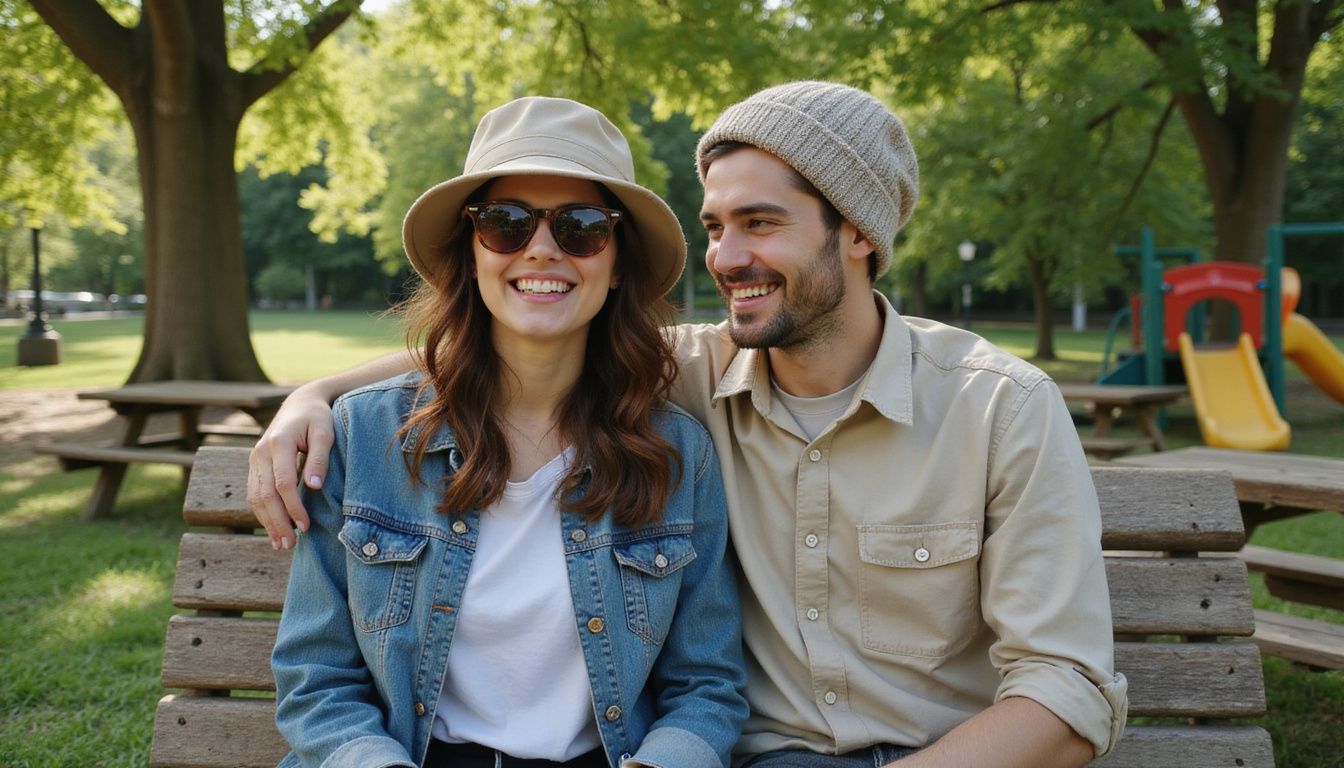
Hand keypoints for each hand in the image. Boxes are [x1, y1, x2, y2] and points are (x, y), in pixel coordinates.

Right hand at [248, 386, 335, 549]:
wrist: (300, 403)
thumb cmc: (318, 418)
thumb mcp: (325, 433)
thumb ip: (319, 459)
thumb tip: (314, 488)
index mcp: (278, 442)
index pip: (283, 483)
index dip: (293, 507)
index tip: (306, 526)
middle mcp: (260, 452)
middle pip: (264, 494)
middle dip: (277, 522)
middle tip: (290, 545)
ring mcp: (254, 459)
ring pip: (255, 497)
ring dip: (267, 522)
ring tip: (281, 544)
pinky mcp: (254, 466)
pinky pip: (254, 493)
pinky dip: (262, 513)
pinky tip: (273, 529)